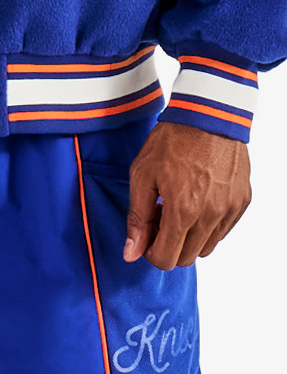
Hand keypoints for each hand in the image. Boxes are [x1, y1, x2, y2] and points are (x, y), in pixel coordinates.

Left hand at [123, 122, 250, 268]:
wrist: (208, 113)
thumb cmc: (172, 141)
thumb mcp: (142, 176)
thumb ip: (137, 219)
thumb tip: (131, 254)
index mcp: (183, 210)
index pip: (166, 259)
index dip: (152, 252)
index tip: (148, 233)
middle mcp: (210, 215)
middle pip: (187, 258)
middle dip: (170, 245)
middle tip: (162, 217)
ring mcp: (229, 208)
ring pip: (207, 247)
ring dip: (190, 237)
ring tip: (181, 208)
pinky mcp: (242, 200)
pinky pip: (223, 230)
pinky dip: (209, 225)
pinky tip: (198, 201)